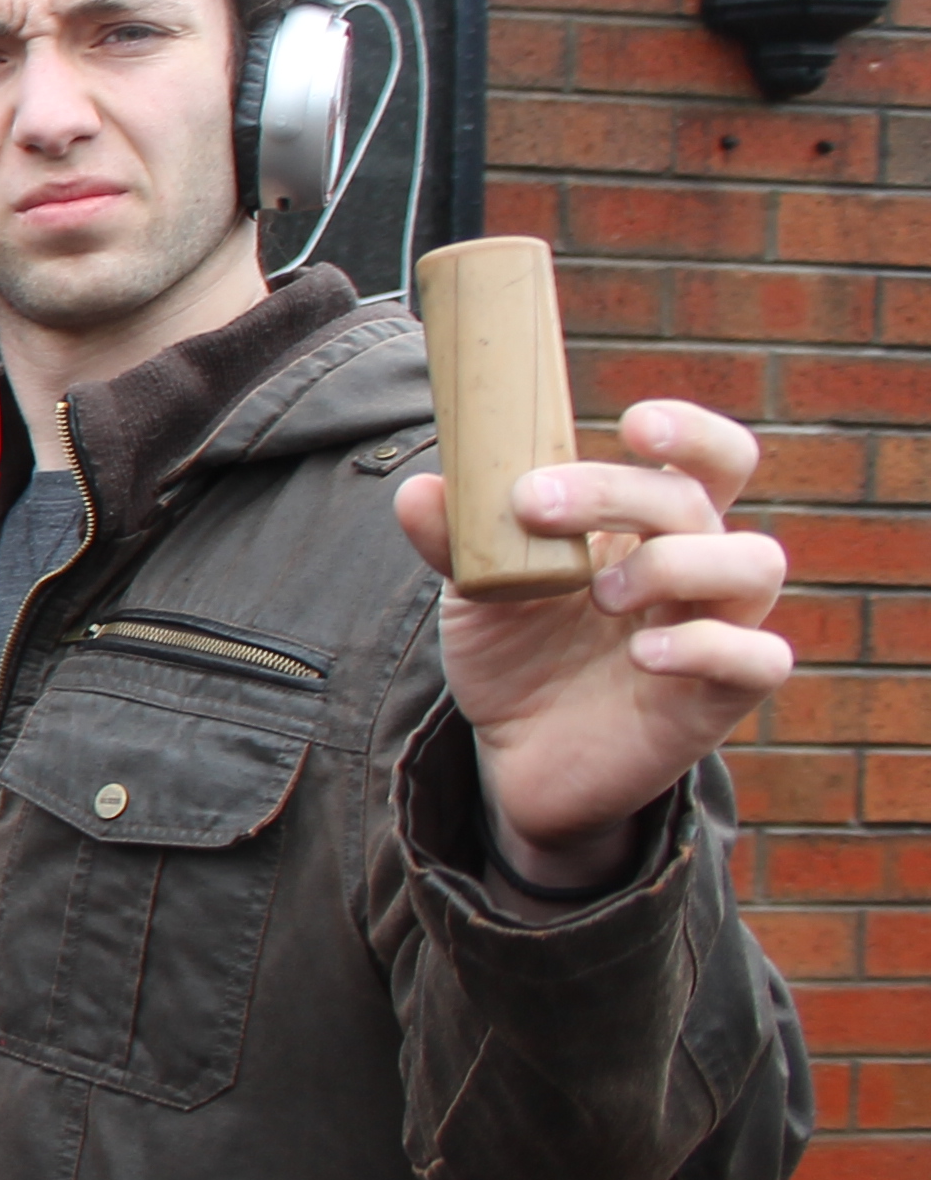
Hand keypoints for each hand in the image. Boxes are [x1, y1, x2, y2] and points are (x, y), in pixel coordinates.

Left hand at [397, 399, 791, 885]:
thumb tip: (419, 491)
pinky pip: (759, 659)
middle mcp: (696, 565)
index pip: (708, 457)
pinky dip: (707, 645)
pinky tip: (646, 653)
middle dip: (618, 490)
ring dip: (676, 562)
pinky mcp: (722, 695)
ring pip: (755, 565)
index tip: (634, 423)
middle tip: (535, 503)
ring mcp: (717, 627)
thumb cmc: (518, 652)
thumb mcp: (476, 592)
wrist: (521, 756)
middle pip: (699, 499)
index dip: (692, 431)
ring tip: (599, 592)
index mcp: (649, 525)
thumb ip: (455, 540)